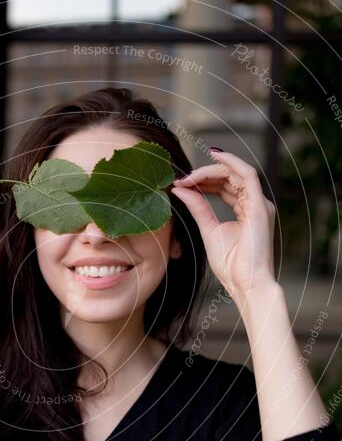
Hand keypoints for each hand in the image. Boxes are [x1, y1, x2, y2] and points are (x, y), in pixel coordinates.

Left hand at [169, 149, 277, 299]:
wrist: (246, 284)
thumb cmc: (231, 265)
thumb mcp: (209, 231)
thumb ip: (198, 209)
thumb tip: (180, 190)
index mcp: (247, 210)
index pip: (226, 186)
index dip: (204, 181)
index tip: (182, 184)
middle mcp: (256, 204)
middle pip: (230, 177)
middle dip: (205, 174)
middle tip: (182, 179)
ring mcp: (259, 204)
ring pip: (236, 172)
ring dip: (211, 170)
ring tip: (190, 176)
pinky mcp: (259, 206)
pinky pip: (247, 174)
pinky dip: (231, 162)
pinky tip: (215, 156)